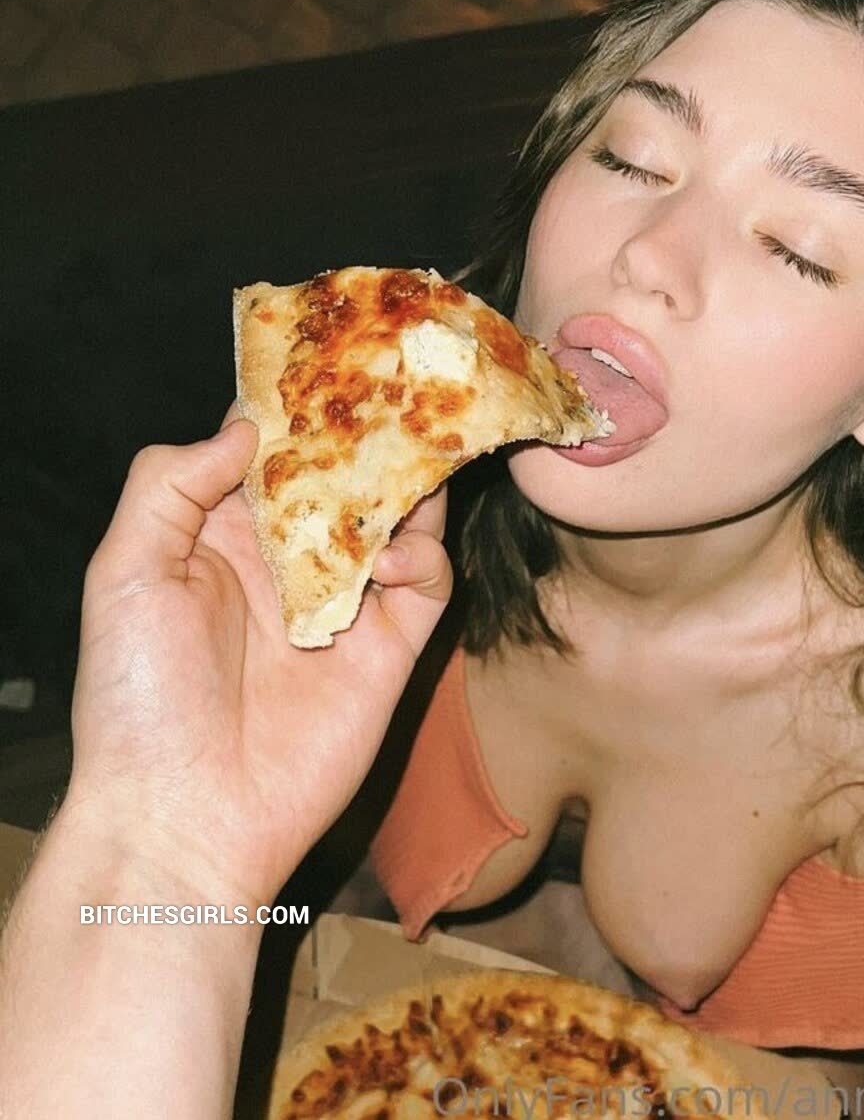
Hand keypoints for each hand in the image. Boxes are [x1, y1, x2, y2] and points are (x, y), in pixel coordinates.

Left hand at [63, 418, 451, 909]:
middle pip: (346, 476)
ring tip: (416, 456)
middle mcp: (289, 562)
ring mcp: (343, 604)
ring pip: (397, 519)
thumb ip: (170, 485)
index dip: (299, 408)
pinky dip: (421, 558)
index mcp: (223, 537)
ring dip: (409, 485)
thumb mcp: (124, 574)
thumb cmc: (138, 698)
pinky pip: (427, 583)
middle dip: (371, 433)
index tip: (332, 360)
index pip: (273, 452)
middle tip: (402, 388)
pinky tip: (390, 563)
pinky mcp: (389, 649)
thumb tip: (246, 428)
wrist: (184, 817)